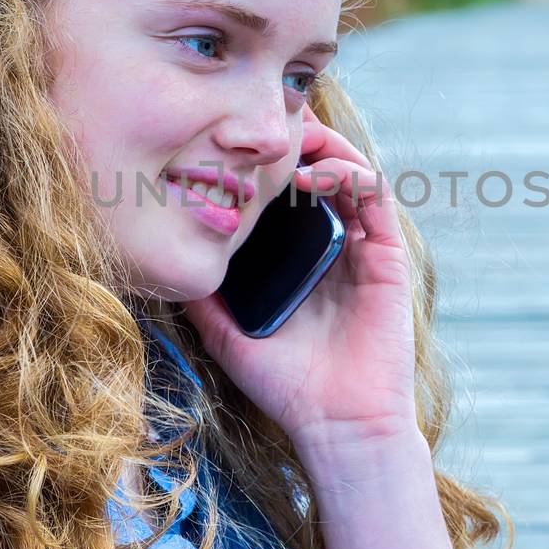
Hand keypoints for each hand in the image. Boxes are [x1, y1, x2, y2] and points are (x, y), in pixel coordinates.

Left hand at [181, 104, 419, 453]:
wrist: (335, 425)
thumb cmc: (286, 385)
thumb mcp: (227, 332)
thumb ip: (202, 296)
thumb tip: (160, 267)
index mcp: (302, 258)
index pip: (291, 193)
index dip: (270, 161)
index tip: (236, 143)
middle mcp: (336, 245)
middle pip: (323, 172)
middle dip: (298, 139)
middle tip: (266, 123)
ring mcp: (364, 248)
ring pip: (352, 172)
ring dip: (324, 146)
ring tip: (290, 139)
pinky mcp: (387, 256)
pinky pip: (375, 197)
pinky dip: (349, 173)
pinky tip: (314, 174)